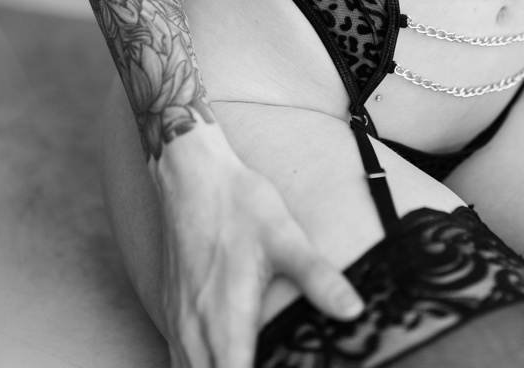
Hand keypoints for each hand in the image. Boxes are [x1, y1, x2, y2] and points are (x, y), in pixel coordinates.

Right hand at [154, 127, 364, 367]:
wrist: (193, 175)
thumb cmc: (238, 203)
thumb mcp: (284, 237)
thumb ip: (318, 278)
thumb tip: (353, 309)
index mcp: (226, 319)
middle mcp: (196, 328)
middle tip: (271, 363)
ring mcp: (178, 321)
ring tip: (246, 364)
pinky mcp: (170, 309)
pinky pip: (177, 358)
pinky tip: (214, 361)